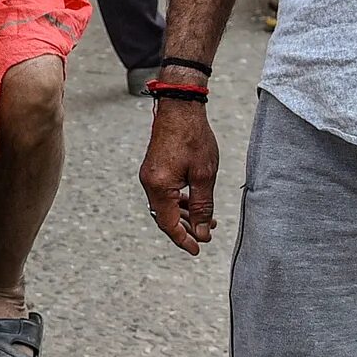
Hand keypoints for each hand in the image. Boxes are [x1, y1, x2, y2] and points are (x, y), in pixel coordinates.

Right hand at [138, 100, 219, 252]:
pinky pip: (164, 193)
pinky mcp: (154, 168)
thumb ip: (202, 206)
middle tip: (207, 235)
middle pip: (165, 217)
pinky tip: (194, 202)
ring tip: (207, 220)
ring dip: (185, 215)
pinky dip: (179, 202)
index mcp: (159, 187)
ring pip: (166, 206)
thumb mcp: (204, 175)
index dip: (184, 240)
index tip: (198, 249)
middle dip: (186, 229)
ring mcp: (150, 176)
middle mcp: (149, 183)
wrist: (179, 107)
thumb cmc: (193, 137)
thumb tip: (202, 231)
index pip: (169, 224)